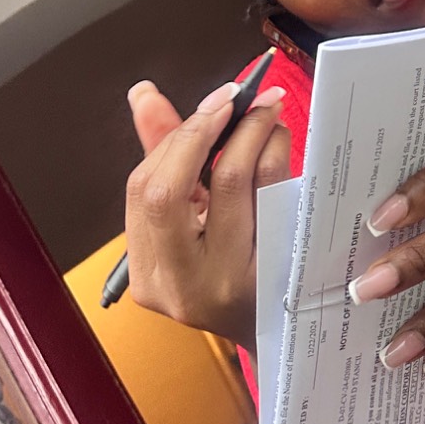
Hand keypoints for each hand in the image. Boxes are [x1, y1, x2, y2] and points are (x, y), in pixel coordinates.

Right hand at [124, 77, 290, 347]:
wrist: (282, 330)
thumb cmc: (228, 270)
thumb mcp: (189, 221)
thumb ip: (163, 154)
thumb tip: (142, 93)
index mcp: (148, 271)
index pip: (144, 190)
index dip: (175, 138)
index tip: (211, 101)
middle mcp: (179, 285)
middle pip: (171, 191)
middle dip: (205, 131)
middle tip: (239, 98)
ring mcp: (226, 287)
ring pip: (229, 188)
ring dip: (249, 135)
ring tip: (267, 111)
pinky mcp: (272, 278)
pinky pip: (272, 201)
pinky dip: (274, 159)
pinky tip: (280, 142)